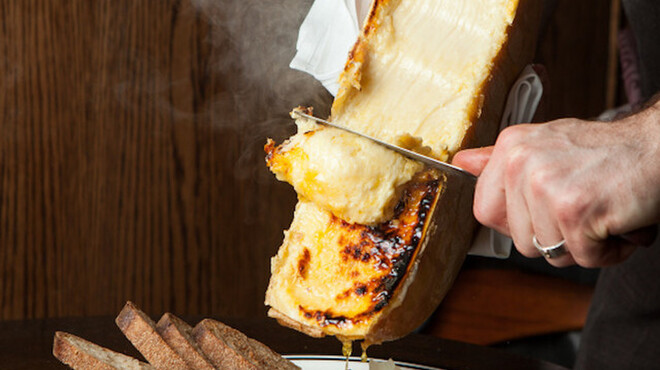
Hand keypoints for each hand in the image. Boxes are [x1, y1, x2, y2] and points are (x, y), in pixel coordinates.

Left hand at [453, 107, 659, 267]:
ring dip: (582, 244)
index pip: (484, 210)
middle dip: (553, 237)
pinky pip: (582, 257)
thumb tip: (461, 163)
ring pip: (548, 251)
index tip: (540, 214)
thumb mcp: (546, 144)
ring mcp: (546, 185)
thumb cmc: (607, 152)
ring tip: (601, 212)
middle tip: (580, 210)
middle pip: (518, 239)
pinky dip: (607, 251)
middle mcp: (521, 162)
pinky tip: (618, 223)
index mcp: (511, 147)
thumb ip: (500, 159)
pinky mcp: (574, 209)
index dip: (513, 225)